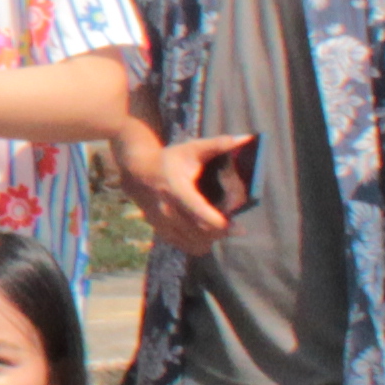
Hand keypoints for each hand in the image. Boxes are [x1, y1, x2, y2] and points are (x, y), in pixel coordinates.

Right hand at [125, 129, 248, 255]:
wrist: (137, 172)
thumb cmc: (170, 159)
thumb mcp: (192, 149)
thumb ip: (219, 145)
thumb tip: (247, 138)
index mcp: (177, 190)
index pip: (200, 214)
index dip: (221, 224)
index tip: (238, 226)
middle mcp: (167, 210)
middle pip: (201, 232)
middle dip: (222, 233)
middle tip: (236, 227)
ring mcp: (162, 223)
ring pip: (194, 243)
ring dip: (212, 239)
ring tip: (221, 229)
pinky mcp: (161, 231)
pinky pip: (185, 246)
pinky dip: (199, 244)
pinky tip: (207, 234)